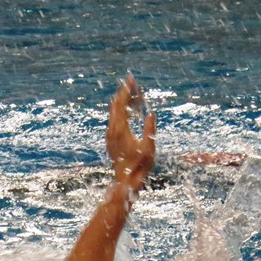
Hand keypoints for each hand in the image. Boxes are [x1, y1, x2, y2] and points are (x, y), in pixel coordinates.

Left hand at [106, 74, 156, 191]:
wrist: (126, 180)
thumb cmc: (140, 166)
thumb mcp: (149, 147)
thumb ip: (150, 129)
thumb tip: (150, 114)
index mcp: (121, 129)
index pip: (121, 104)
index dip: (126, 91)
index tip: (131, 80)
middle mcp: (112, 130)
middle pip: (115, 105)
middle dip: (124, 93)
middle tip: (132, 83)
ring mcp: (110, 135)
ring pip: (114, 112)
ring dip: (123, 102)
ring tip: (133, 94)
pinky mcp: (111, 140)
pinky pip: (114, 119)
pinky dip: (121, 111)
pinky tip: (129, 111)